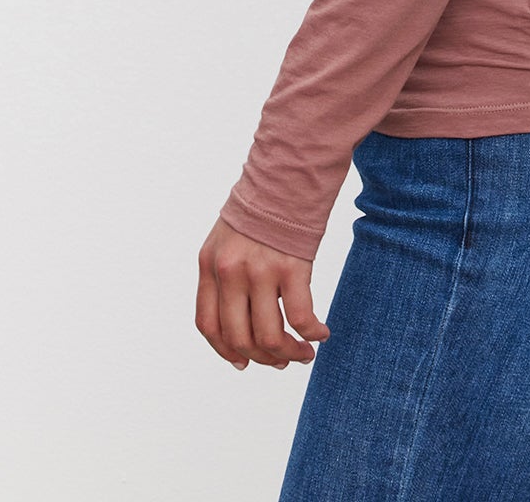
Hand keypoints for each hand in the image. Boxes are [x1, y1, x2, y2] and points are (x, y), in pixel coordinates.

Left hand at [196, 217, 330, 370]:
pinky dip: (311, 332)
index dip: (225, 351)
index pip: (208, 325)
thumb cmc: (264, 202)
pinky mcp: (290, 266)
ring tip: (304, 354)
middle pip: (238, 337)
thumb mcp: (229, 235)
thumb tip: (241, 315)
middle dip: (261, 357)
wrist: (287, 167)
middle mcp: (229, 271)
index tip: (244, 362)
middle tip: (282, 361)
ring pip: (268, 335)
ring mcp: (259, 270)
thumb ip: (227, 272)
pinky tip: (321, 334)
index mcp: (209, 264)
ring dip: (288, 353)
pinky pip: (299, 316)